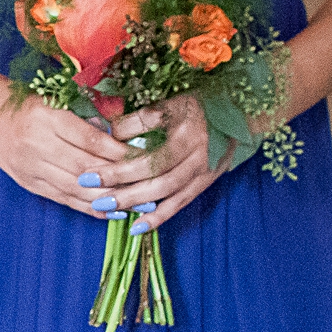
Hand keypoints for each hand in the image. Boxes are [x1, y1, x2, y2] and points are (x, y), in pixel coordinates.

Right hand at [0, 95, 140, 218]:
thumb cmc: (32, 106)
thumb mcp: (59, 102)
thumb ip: (89, 119)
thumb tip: (125, 139)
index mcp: (47, 118)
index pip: (90, 140)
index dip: (118, 152)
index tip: (143, 157)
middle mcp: (37, 144)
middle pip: (84, 168)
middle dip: (118, 178)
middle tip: (147, 184)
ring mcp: (31, 167)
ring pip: (75, 188)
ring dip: (107, 198)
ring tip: (135, 203)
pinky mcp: (29, 184)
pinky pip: (64, 199)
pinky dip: (89, 207)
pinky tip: (112, 211)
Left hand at [96, 92, 223, 233]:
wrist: (241, 110)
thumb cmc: (198, 103)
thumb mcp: (169, 103)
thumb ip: (138, 119)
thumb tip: (106, 134)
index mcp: (188, 134)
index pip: (148, 159)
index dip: (119, 170)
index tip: (90, 175)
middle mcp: (200, 156)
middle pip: (158, 182)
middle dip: (125, 193)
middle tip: (95, 198)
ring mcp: (206, 172)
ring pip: (169, 196)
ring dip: (138, 208)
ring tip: (109, 212)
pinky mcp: (207, 181)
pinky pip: (181, 203)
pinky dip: (160, 217)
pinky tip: (137, 228)